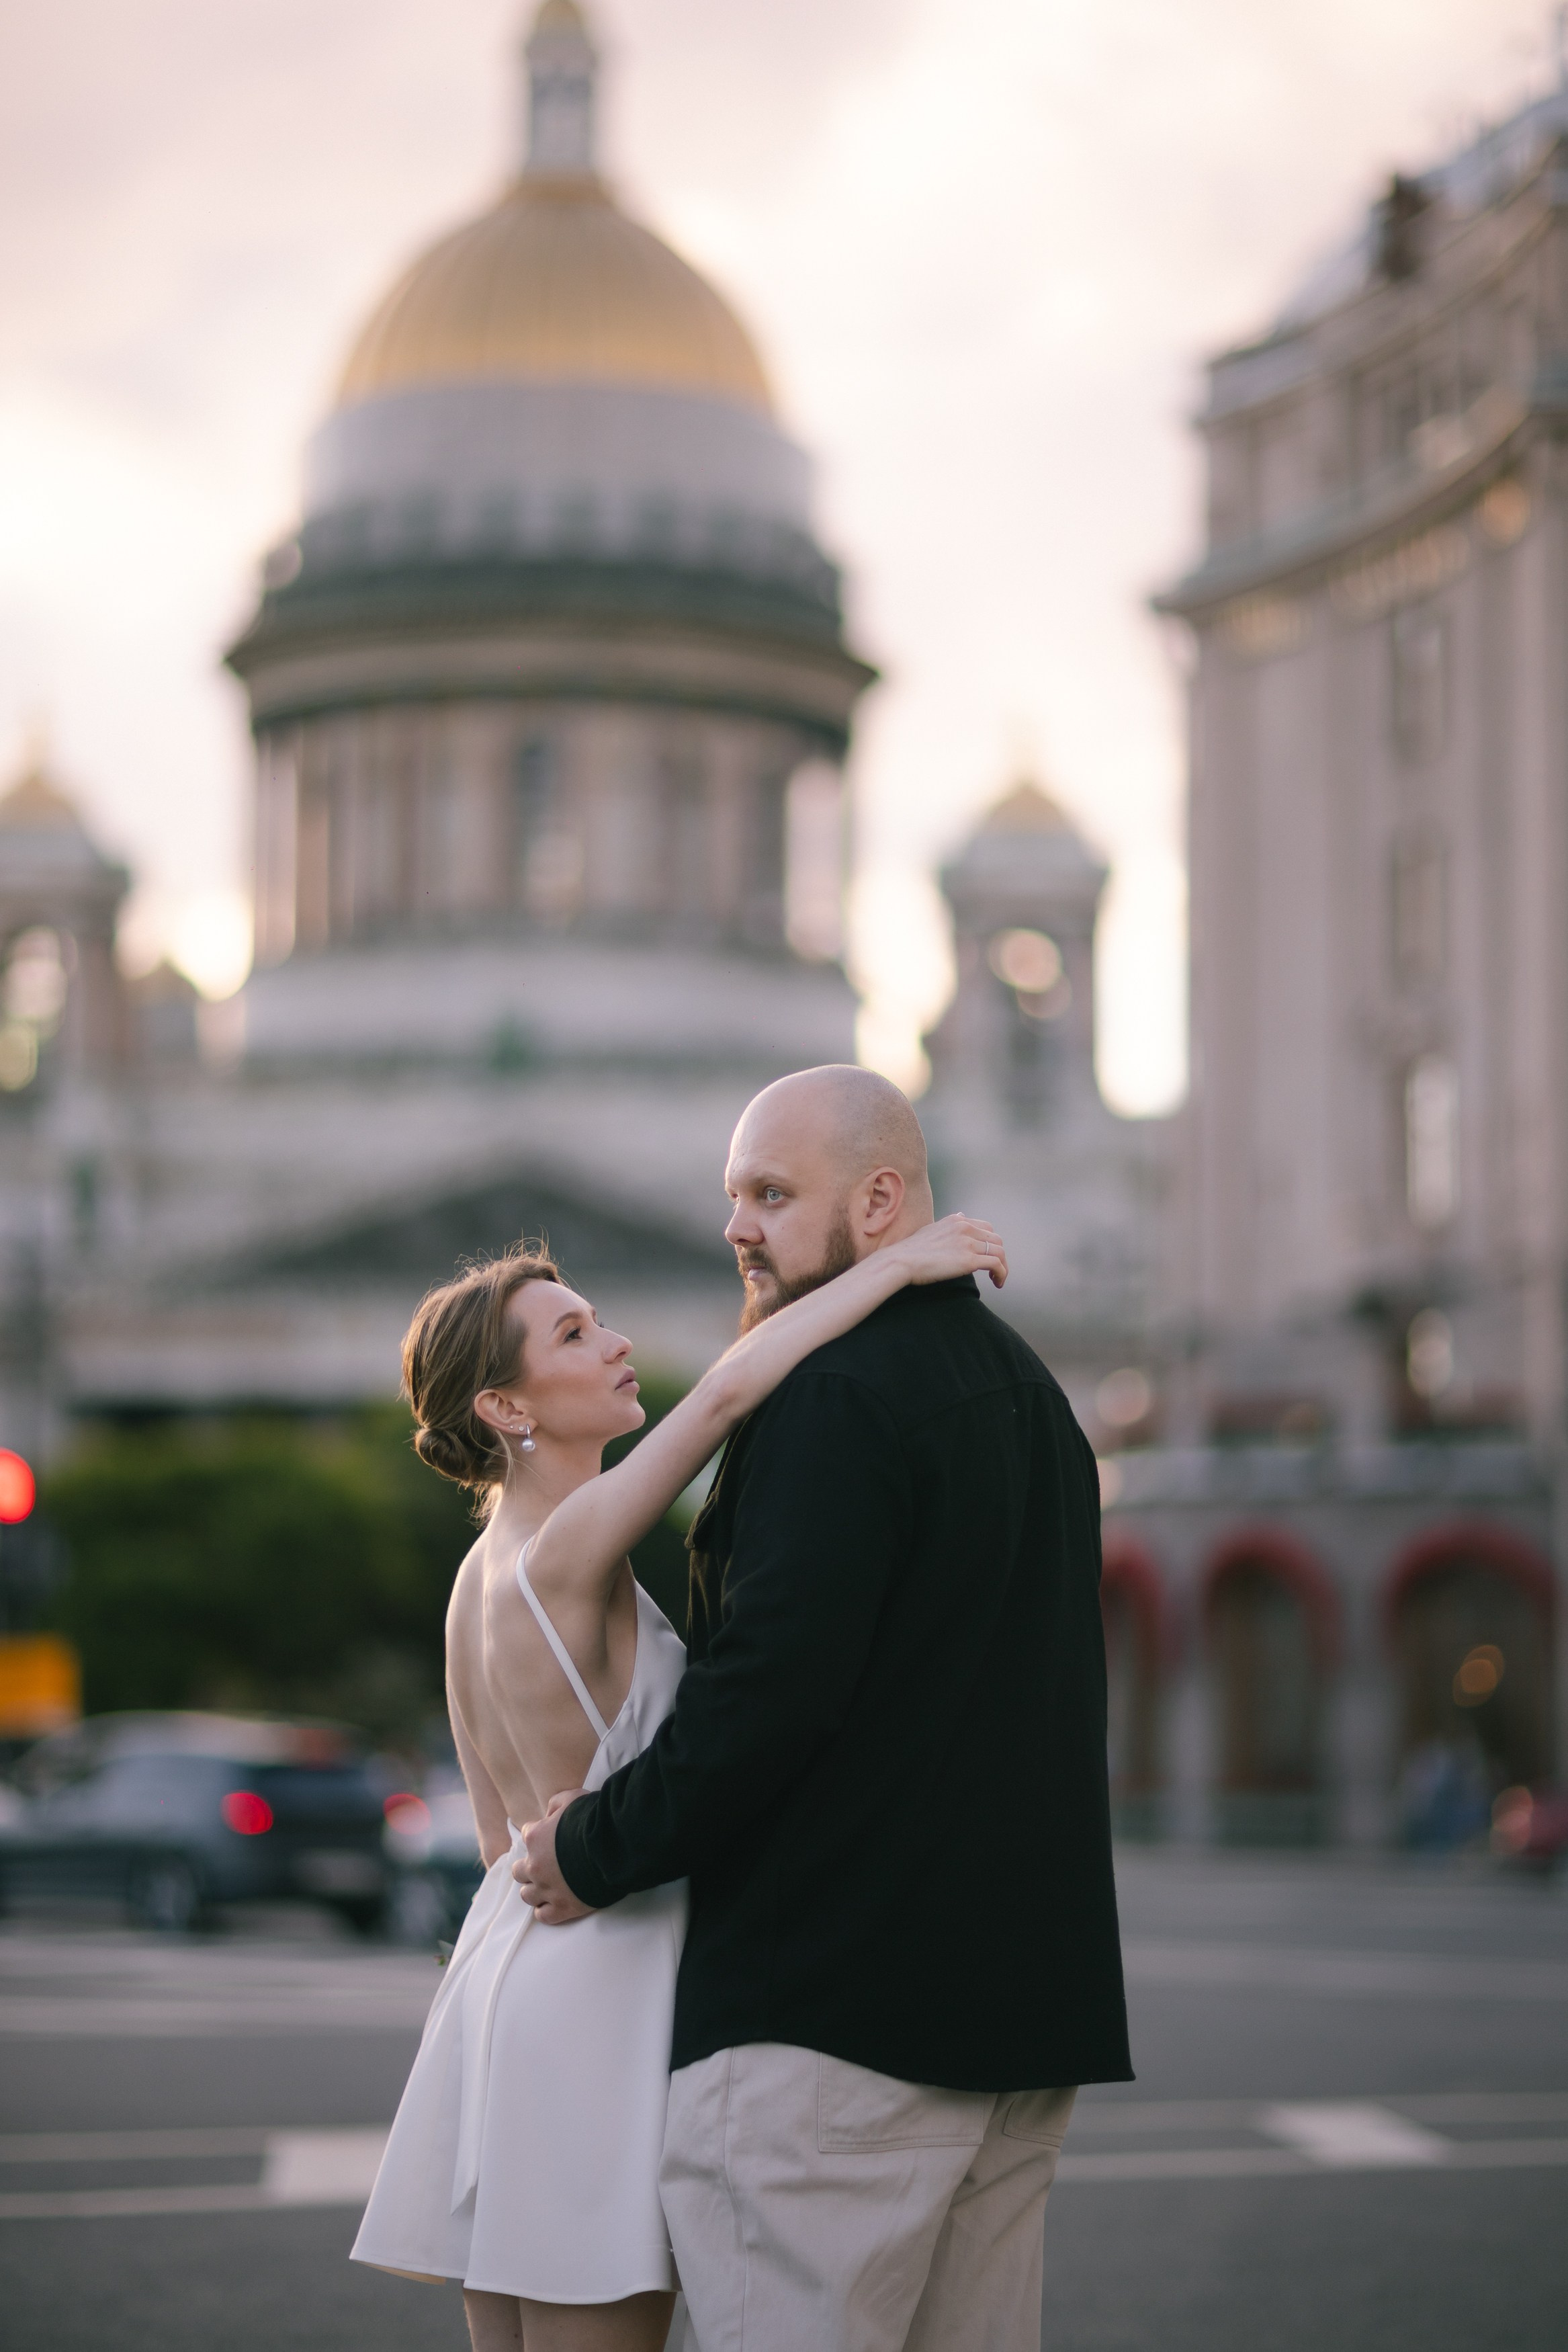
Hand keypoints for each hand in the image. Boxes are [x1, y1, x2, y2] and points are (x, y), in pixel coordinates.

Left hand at [512, 1792, 595, 1923]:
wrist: (613, 1847)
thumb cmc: (593, 1819)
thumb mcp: (572, 1798)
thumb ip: (556, 1804)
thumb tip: (550, 1814)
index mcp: (536, 1838)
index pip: (527, 1836)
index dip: (539, 1836)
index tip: (550, 1839)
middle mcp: (535, 1866)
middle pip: (519, 1871)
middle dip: (529, 1867)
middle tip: (544, 1866)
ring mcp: (547, 1890)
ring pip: (527, 1895)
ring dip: (535, 1890)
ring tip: (547, 1887)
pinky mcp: (562, 1908)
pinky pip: (543, 1916)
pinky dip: (546, 1911)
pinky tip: (555, 1904)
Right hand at [893, 1213, 1007, 1290]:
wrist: (900, 1261)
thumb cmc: (910, 1251)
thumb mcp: (931, 1229)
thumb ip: (948, 1225)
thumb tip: (960, 1215)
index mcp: (956, 1221)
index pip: (986, 1228)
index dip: (990, 1243)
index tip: (986, 1256)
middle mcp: (965, 1228)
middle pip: (996, 1239)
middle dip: (999, 1255)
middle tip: (994, 1270)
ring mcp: (967, 1243)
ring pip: (999, 1252)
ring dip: (1003, 1266)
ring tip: (998, 1280)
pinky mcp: (969, 1260)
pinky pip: (996, 1264)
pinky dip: (1002, 1274)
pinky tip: (998, 1283)